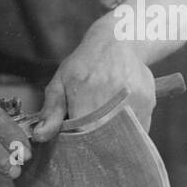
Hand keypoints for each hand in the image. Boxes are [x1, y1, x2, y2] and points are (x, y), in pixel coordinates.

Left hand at [31, 18, 154, 141]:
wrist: (119, 40)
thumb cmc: (85, 64)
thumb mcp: (62, 82)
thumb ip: (51, 111)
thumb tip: (39, 136)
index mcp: (86, 95)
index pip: (82, 137)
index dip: (79, 146)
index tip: (76, 146)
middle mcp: (111, 99)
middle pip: (104, 140)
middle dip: (97, 145)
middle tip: (90, 140)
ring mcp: (132, 101)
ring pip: (122, 137)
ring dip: (113, 139)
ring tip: (105, 124)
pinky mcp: (147, 102)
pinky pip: (138, 130)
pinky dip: (128, 131)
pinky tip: (120, 118)